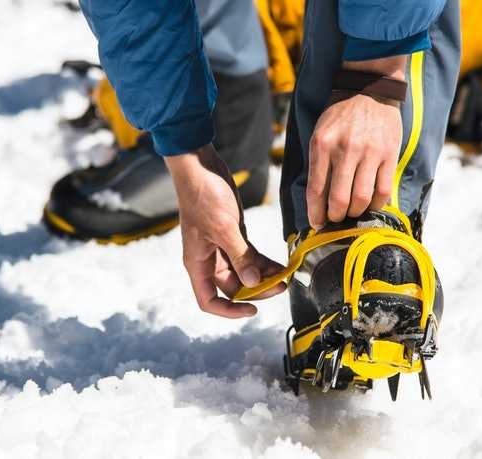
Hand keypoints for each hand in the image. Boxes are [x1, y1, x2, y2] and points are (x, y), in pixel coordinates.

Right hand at [165, 144, 285, 317]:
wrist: (201, 168)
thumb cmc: (203, 196)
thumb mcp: (224, 228)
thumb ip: (240, 257)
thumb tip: (253, 282)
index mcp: (198, 263)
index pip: (209, 300)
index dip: (229, 311)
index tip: (252, 310)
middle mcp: (208, 260)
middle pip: (232, 288)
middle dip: (256, 290)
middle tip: (279, 286)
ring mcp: (220, 248)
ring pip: (244, 273)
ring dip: (263, 276)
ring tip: (284, 276)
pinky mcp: (232, 235)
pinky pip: (249, 256)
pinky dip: (263, 262)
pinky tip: (279, 264)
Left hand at [306, 56, 406, 228]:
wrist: (369, 89)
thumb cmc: (340, 116)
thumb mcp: (320, 135)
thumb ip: (319, 165)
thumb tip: (319, 201)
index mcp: (322, 145)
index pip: (316, 190)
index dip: (315, 214)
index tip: (317, 223)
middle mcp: (345, 149)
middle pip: (339, 200)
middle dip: (336, 217)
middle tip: (336, 218)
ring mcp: (368, 152)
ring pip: (361, 199)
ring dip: (355, 212)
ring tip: (352, 212)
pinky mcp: (388, 154)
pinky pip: (383, 191)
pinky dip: (375, 204)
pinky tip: (370, 203)